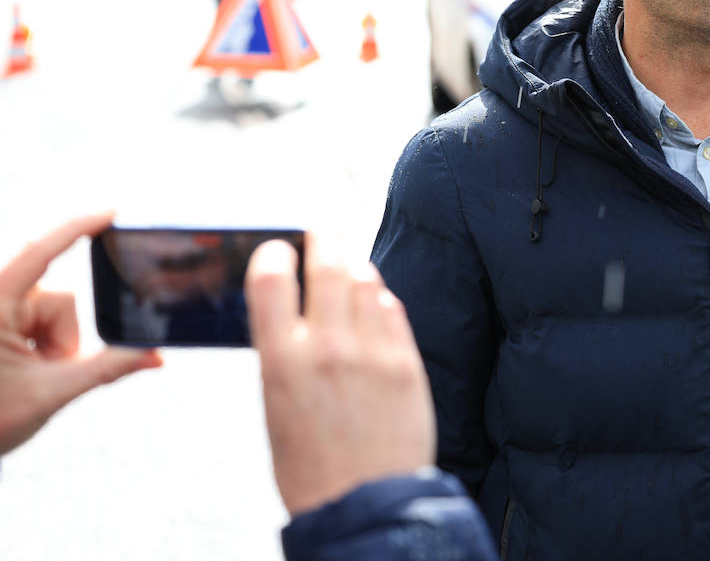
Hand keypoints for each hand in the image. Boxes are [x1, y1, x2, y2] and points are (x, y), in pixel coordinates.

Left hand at [0, 214, 162, 455]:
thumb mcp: (49, 394)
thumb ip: (106, 370)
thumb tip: (156, 355)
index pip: (40, 254)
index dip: (77, 229)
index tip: (111, 214)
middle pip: (60, 301)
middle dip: (64, 340)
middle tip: (45, 376)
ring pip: (54, 315)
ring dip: (53, 348)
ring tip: (29, 380)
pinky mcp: (2, 323)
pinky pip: (41, 323)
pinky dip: (45, 347)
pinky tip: (25, 371)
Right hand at [246, 238, 435, 516]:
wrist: (363, 506)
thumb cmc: (310, 466)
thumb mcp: (275, 406)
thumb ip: (283, 353)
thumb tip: (290, 312)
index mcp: (282, 361)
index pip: (272, 278)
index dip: (274, 252)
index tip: (278, 248)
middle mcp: (328, 348)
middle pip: (327, 264)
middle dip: (323, 239)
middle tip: (322, 231)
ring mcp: (373, 353)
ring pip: (365, 279)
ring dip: (353, 264)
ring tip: (348, 264)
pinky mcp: (407, 362)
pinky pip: (393, 308)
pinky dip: (379, 297)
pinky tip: (373, 300)